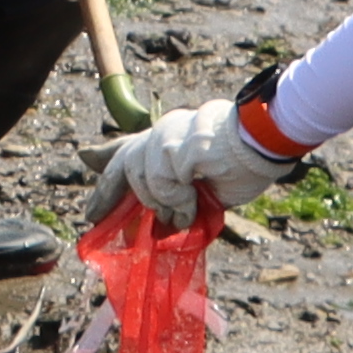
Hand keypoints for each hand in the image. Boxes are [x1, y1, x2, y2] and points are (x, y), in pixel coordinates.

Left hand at [103, 92, 309, 226]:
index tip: (86, 158)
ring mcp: (167, 136)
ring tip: (184, 214)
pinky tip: (190, 205)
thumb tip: (165, 221)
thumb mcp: (205, 185)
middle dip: (106, 192)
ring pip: (141, 177)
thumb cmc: (245, 164)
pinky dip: (177, 200)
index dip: (107, 155)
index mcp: (171, 136)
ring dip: (161, 203)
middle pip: (125, 161)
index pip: (132, 144)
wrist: (267, 141)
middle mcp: (164, 131)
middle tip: (91, 217)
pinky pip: (162, 183)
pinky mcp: (173, 145)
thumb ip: (180, 196)